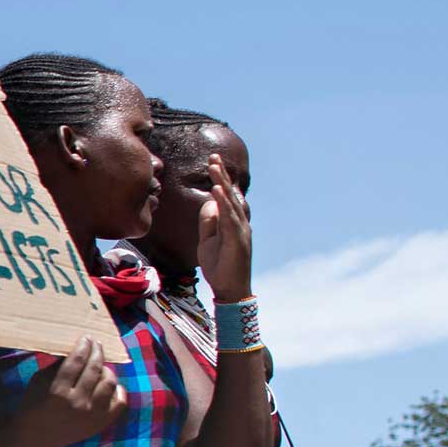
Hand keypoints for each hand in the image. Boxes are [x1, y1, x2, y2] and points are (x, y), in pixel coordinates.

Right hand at [18, 340, 126, 446]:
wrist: (33, 439)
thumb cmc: (33, 406)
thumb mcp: (38, 381)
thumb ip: (57, 365)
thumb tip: (77, 349)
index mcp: (58, 391)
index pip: (78, 360)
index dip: (84, 346)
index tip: (87, 338)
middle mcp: (78, 403)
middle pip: (95, 369)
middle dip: (97, 352)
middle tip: (96, 345)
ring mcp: (92, 415)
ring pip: (110, 382)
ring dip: (107, 369)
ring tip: (101, 366)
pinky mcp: (100, 424)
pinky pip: (119, 402)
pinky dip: (117, 390)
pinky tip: (110, 385)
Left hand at [199, 165, 252, 301]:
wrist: (230, 289)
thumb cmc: (220, 266)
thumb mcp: (208, 241)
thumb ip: (208, 222)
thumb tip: (207, 203)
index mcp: (232, 222)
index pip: (225, 197)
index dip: (220, 180)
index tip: (213, 163)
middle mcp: (239, 223)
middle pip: (230, 194)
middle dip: (221, 175)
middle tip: (213, 156)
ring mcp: (240, 231)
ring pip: (230, 202)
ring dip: (222, 183)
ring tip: (214, 167)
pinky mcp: (237, 240)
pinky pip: (229, 219)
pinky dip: (223, 204)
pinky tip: (217, 191)